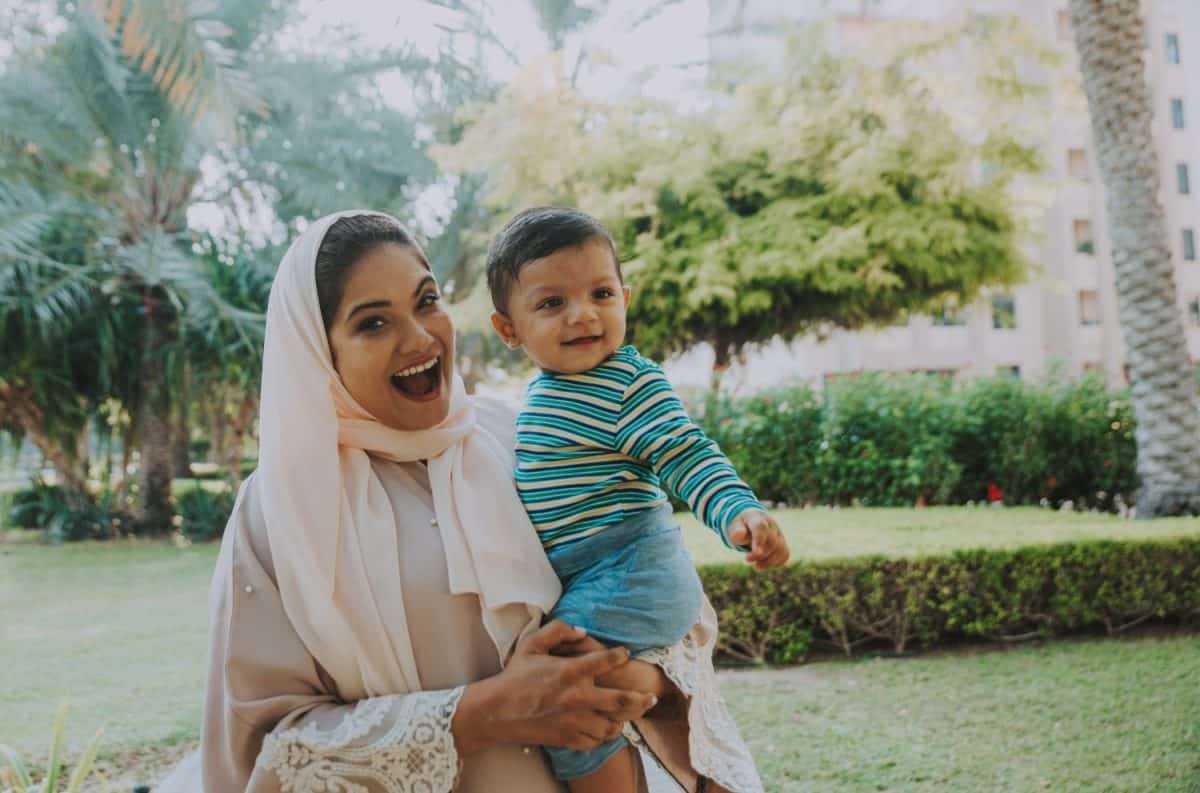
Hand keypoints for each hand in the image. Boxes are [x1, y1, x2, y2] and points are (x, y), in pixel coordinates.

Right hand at [453, 621, 656, 754]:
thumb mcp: (532, 643)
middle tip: (651, 698)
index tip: (625, 654)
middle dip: (641, 700)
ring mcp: (574, 721)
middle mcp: (577, 697)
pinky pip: (595, 740)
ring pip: (612, 724)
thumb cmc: (514, 676)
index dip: (621, 655)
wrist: (496, 712)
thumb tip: (583, 631)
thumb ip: (559, 630)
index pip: (607, 660)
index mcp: (570, 671)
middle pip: (622, 701)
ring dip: (622, 720)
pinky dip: (603, 735)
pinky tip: (604, 728)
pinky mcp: (567, 738)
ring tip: (629, 716)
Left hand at [727, 508, 789, 570]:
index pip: (761, 527)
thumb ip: (736, 531)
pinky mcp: (782, 543)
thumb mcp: (735, 526)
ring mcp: (778, 534)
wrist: (749, 523)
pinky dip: (776, 562)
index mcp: (757, 517)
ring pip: (780, 549)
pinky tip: (764, 565)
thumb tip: (738, 534)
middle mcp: (771, 525)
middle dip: (760, 554)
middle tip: (747, 559)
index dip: (759, 540)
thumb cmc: (740, 526)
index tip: (755, 553)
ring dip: (769, 561)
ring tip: (757, 567)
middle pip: (771, 541)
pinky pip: (785, 554)